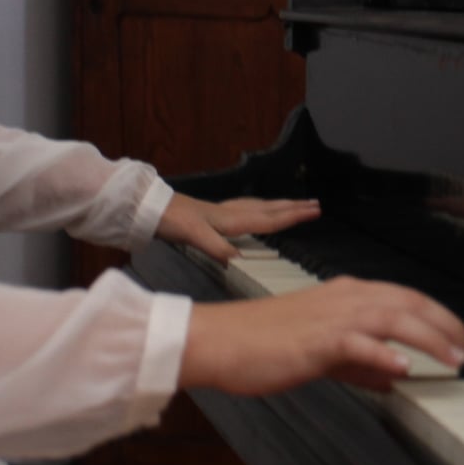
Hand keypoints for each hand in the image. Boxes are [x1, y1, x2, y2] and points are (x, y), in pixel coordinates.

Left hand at [155, 193, 320, 263]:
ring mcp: (221, 212)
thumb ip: (216, 247)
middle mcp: (230, 213)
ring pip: (258, 207)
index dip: (292, 217)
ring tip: (292, 205)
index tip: (315, 211)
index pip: (269, 219)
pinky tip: (254, 213)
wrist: (148, 208)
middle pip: (269, 209)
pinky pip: (246, 209)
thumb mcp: (193, 236)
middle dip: (293, 207)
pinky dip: (259, 209)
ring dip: (278, 206)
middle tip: (315, 204)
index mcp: (231, 219)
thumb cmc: (171, 220)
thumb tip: (239, 260)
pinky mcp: (212, 214)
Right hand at [181, 277, 463, 394]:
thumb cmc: (263, 344)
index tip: (461, 338)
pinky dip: (383, 353)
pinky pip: (357, 343)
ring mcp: (331, 316)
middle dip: (446, 324)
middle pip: (409, 302)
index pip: (405, 297)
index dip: (439, 316)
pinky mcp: (316, 340)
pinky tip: (403, 367)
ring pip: (393, 317)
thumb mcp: (321, 352)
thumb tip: (392, 375)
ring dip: (430, 337)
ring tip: (455, 357)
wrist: (221, 341)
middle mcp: (344, 297)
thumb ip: (359, 362)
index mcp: (346, 294)